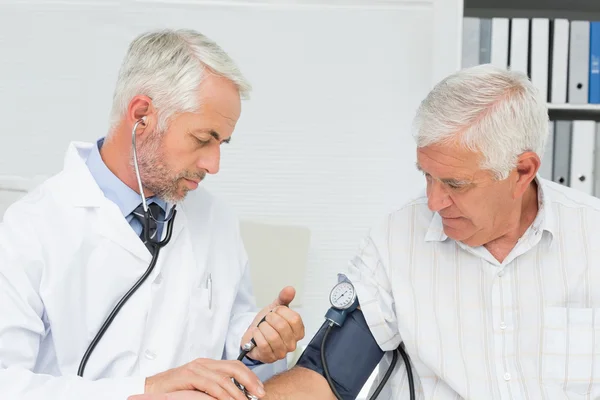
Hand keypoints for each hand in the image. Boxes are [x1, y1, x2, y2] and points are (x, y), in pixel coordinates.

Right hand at [141, 358, 265, 399]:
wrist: (150, 391)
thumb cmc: (175, 392)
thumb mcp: (199, 389)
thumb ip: (215, 389)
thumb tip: (236, 396)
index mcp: (208, 364)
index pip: (235, 366)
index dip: (250, 377)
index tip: (260, 390)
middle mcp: (203, 363)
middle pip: (234, 368)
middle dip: (250, 381)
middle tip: (260, 394)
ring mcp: (195, 368)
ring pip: (224, 377)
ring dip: (238, 392)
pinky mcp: (187, 376)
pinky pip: (210, 385)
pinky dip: (222, 394)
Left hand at [241, 286, 304, 363]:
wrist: (252, 335)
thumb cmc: (266, 324)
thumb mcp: (275, 309)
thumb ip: (284, 298)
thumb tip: (290, 289)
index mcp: (298, 331)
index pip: (294, 319)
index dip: (281, 312)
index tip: (275, 311)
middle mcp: (292, 343)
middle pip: (283, 327)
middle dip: (270, 319)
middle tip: (266, 319)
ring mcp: (281, 352)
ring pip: (273, 337)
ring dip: (263, 328)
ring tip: (261, 327)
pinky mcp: (269, 358)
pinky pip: (264, 345)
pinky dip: (257, 336)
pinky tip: (256, 334)